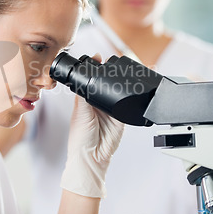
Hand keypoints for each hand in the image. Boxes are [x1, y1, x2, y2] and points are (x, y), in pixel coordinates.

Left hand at [61, 57, 124, 197]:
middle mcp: (97, 104)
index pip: (90, 80)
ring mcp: (110, 110)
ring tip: (123, 70)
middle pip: (105, 83)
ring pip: (117, 92)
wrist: (92, 157)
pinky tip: (132, 88)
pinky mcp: (122, 118)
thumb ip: (83, 95)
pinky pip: (127, 104)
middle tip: (112, 60)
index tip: (97, 56)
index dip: (94, 69)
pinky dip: (130, 97)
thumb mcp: (80, 112)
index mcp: (84, 101)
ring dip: (120, 83)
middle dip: (108, 73)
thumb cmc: (80, 138)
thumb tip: (84, 78)